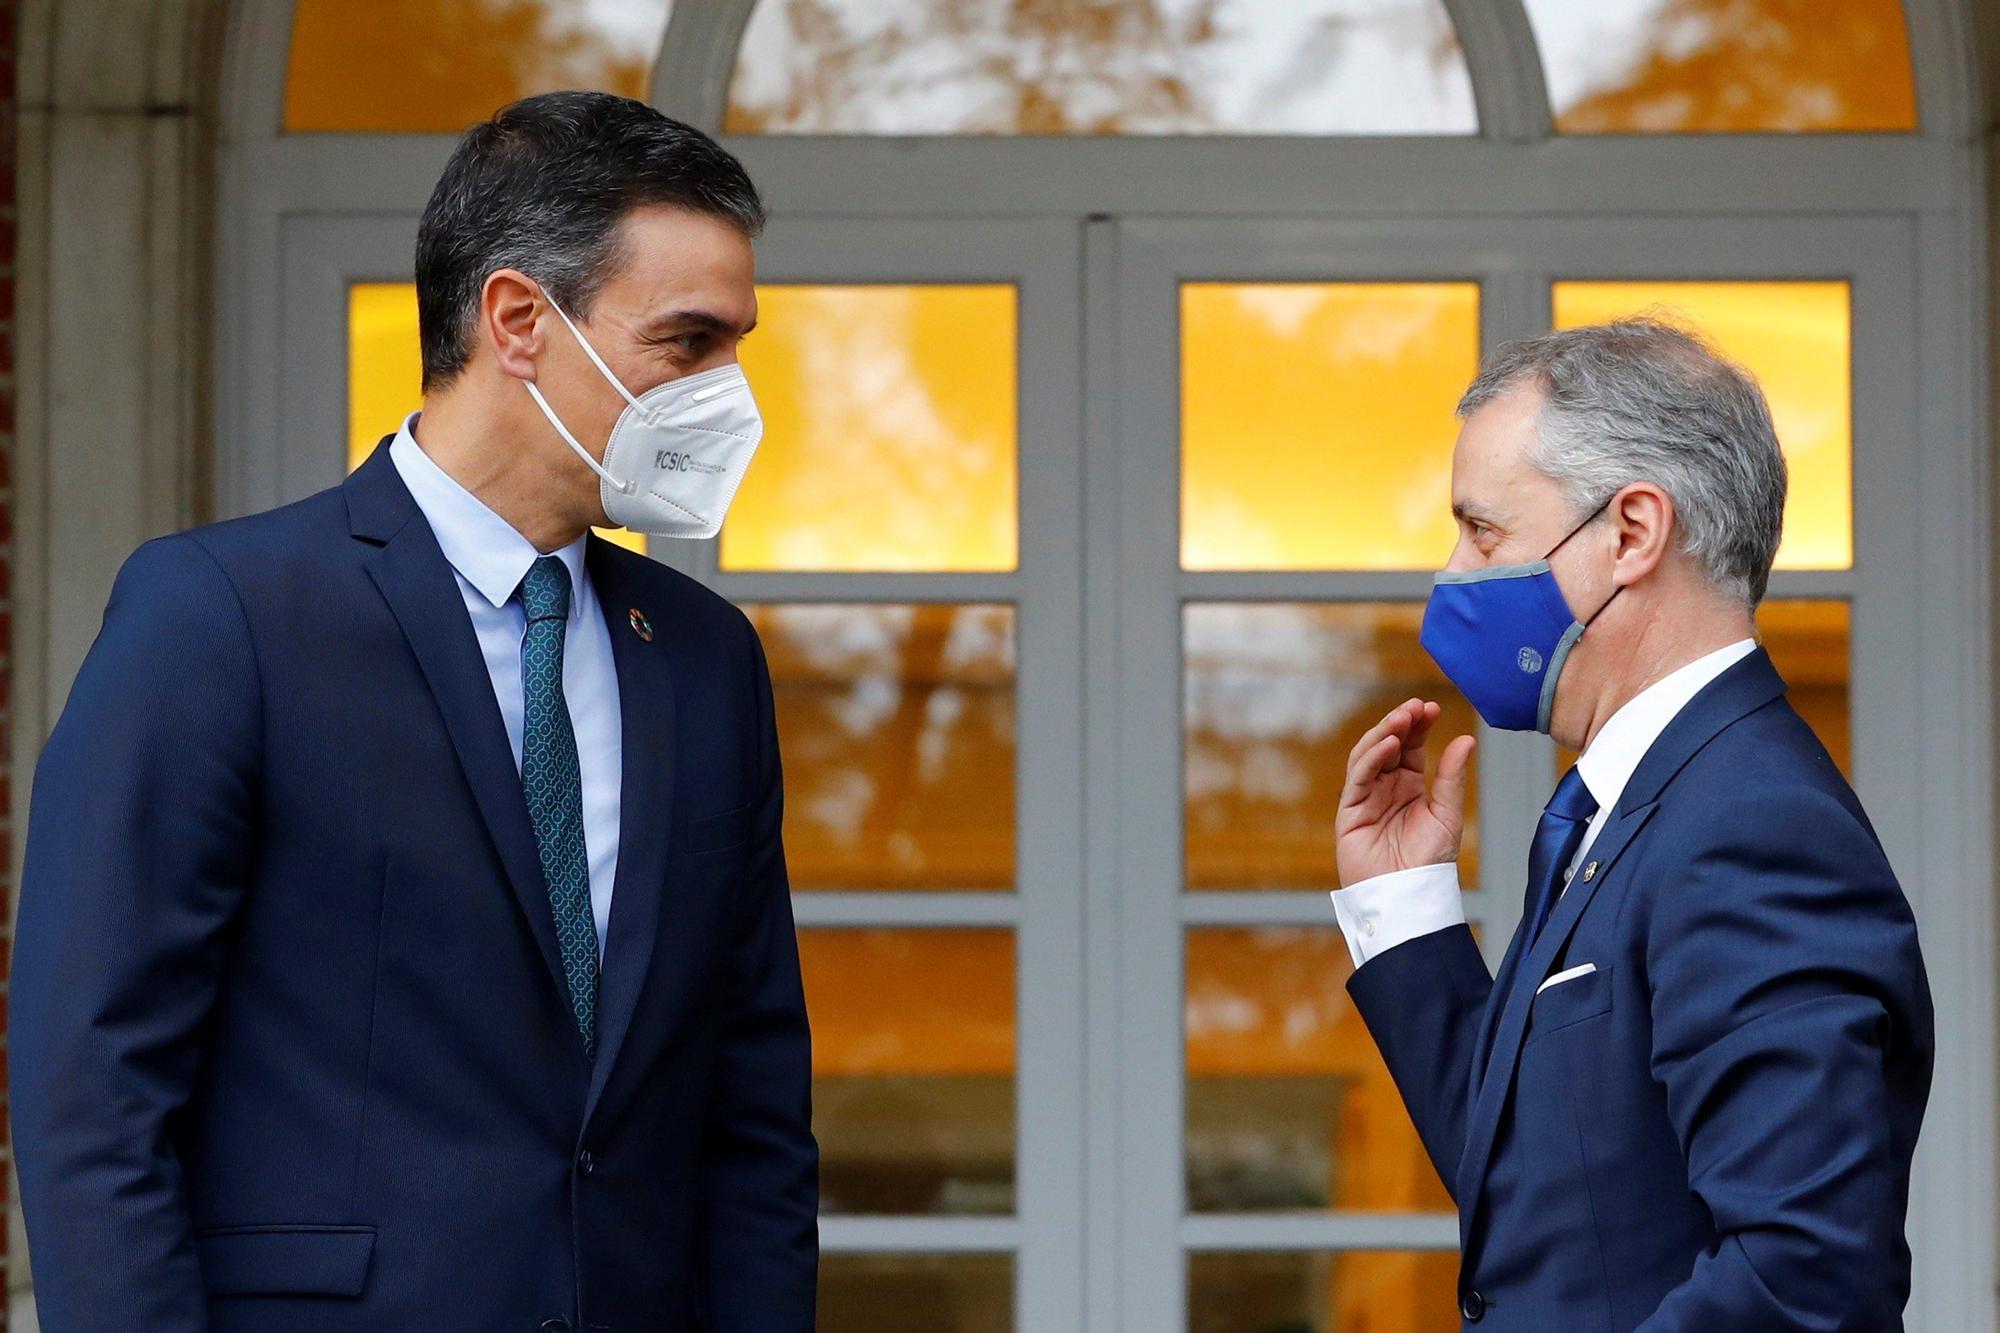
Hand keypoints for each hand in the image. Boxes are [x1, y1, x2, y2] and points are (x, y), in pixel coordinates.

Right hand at [1336, 698, 1475, 886]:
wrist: (1408, 895)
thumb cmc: (1429, 861)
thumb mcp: (1447, 814)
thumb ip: (1452, 777)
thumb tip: (1466, 739)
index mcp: (1410, 785)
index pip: (1412, 745)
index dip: (1419, 725)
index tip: (1431, 707)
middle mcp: (1386, 786)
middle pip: (1389, 744)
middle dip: (1401, 722)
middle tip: (1417, 707)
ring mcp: (1366, 796)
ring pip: (1369, 754)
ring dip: (1384, 733)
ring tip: (1403, 719)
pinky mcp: (1350, 810)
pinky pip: (1358, 777)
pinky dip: (1372, 758)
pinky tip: (1389, 745)